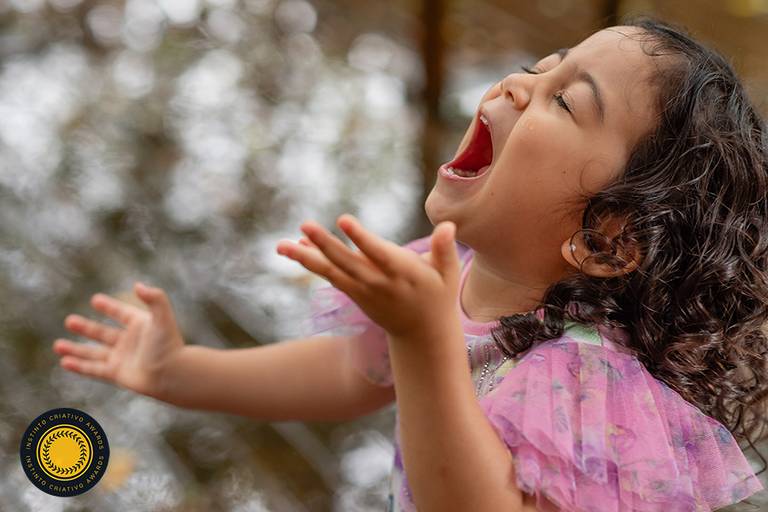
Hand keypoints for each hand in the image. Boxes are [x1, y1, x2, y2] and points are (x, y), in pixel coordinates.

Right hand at [52, 282, 185, 397]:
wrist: (173, 375)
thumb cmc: (169, 346)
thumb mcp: (162, 318)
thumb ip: (154, 298)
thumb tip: (137, 285)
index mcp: (140, 325)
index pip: (121, 313)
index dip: (109, 307)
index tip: (95, 300)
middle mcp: (130, 342)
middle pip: (103, 333)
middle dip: (86, 328)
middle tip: (69, 321)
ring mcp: (122, 358)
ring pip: (94, 353)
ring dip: (76, 349)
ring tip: (58, 345)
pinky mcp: (117, 373)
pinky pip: (94, 369)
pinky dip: (80, 366)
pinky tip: (65, 362)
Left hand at [277, 214, 461, 340]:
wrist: (422, 335)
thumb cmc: (438, 297)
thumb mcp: (447, 275)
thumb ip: (444, 250)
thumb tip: (448, 225)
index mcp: (402, 273)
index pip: (378, 253)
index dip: (360, 238)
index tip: (343, 220)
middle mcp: (378, 282)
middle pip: (347, 261)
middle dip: (324, 244)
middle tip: (305, 225)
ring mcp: (363, 290)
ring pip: (331, 271)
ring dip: (305, 258)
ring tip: (281, 245)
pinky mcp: (354, 294)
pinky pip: (330, 276)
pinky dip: (312, 262)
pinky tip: (295, 247)